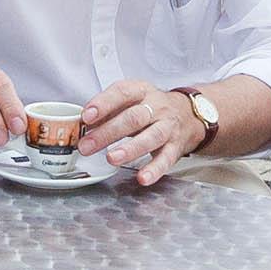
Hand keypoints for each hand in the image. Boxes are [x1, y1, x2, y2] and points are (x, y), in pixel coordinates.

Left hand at [80, 80, 207, 185]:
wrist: (188, 114)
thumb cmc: (151, 107)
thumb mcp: (130, 101)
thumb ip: (107, 111)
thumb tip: (82, 125)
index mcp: (141, 91)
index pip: (122, 93)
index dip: (103, 104)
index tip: (86, 117)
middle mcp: (156, 108)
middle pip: (133, 118)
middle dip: (108, 132)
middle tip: (86, 146)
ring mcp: (168, 127)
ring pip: (150, 137)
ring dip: (130, 149)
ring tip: (111, 159)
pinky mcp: (176, 147)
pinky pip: (166, 159)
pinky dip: (154, 170)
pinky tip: (142, 178)